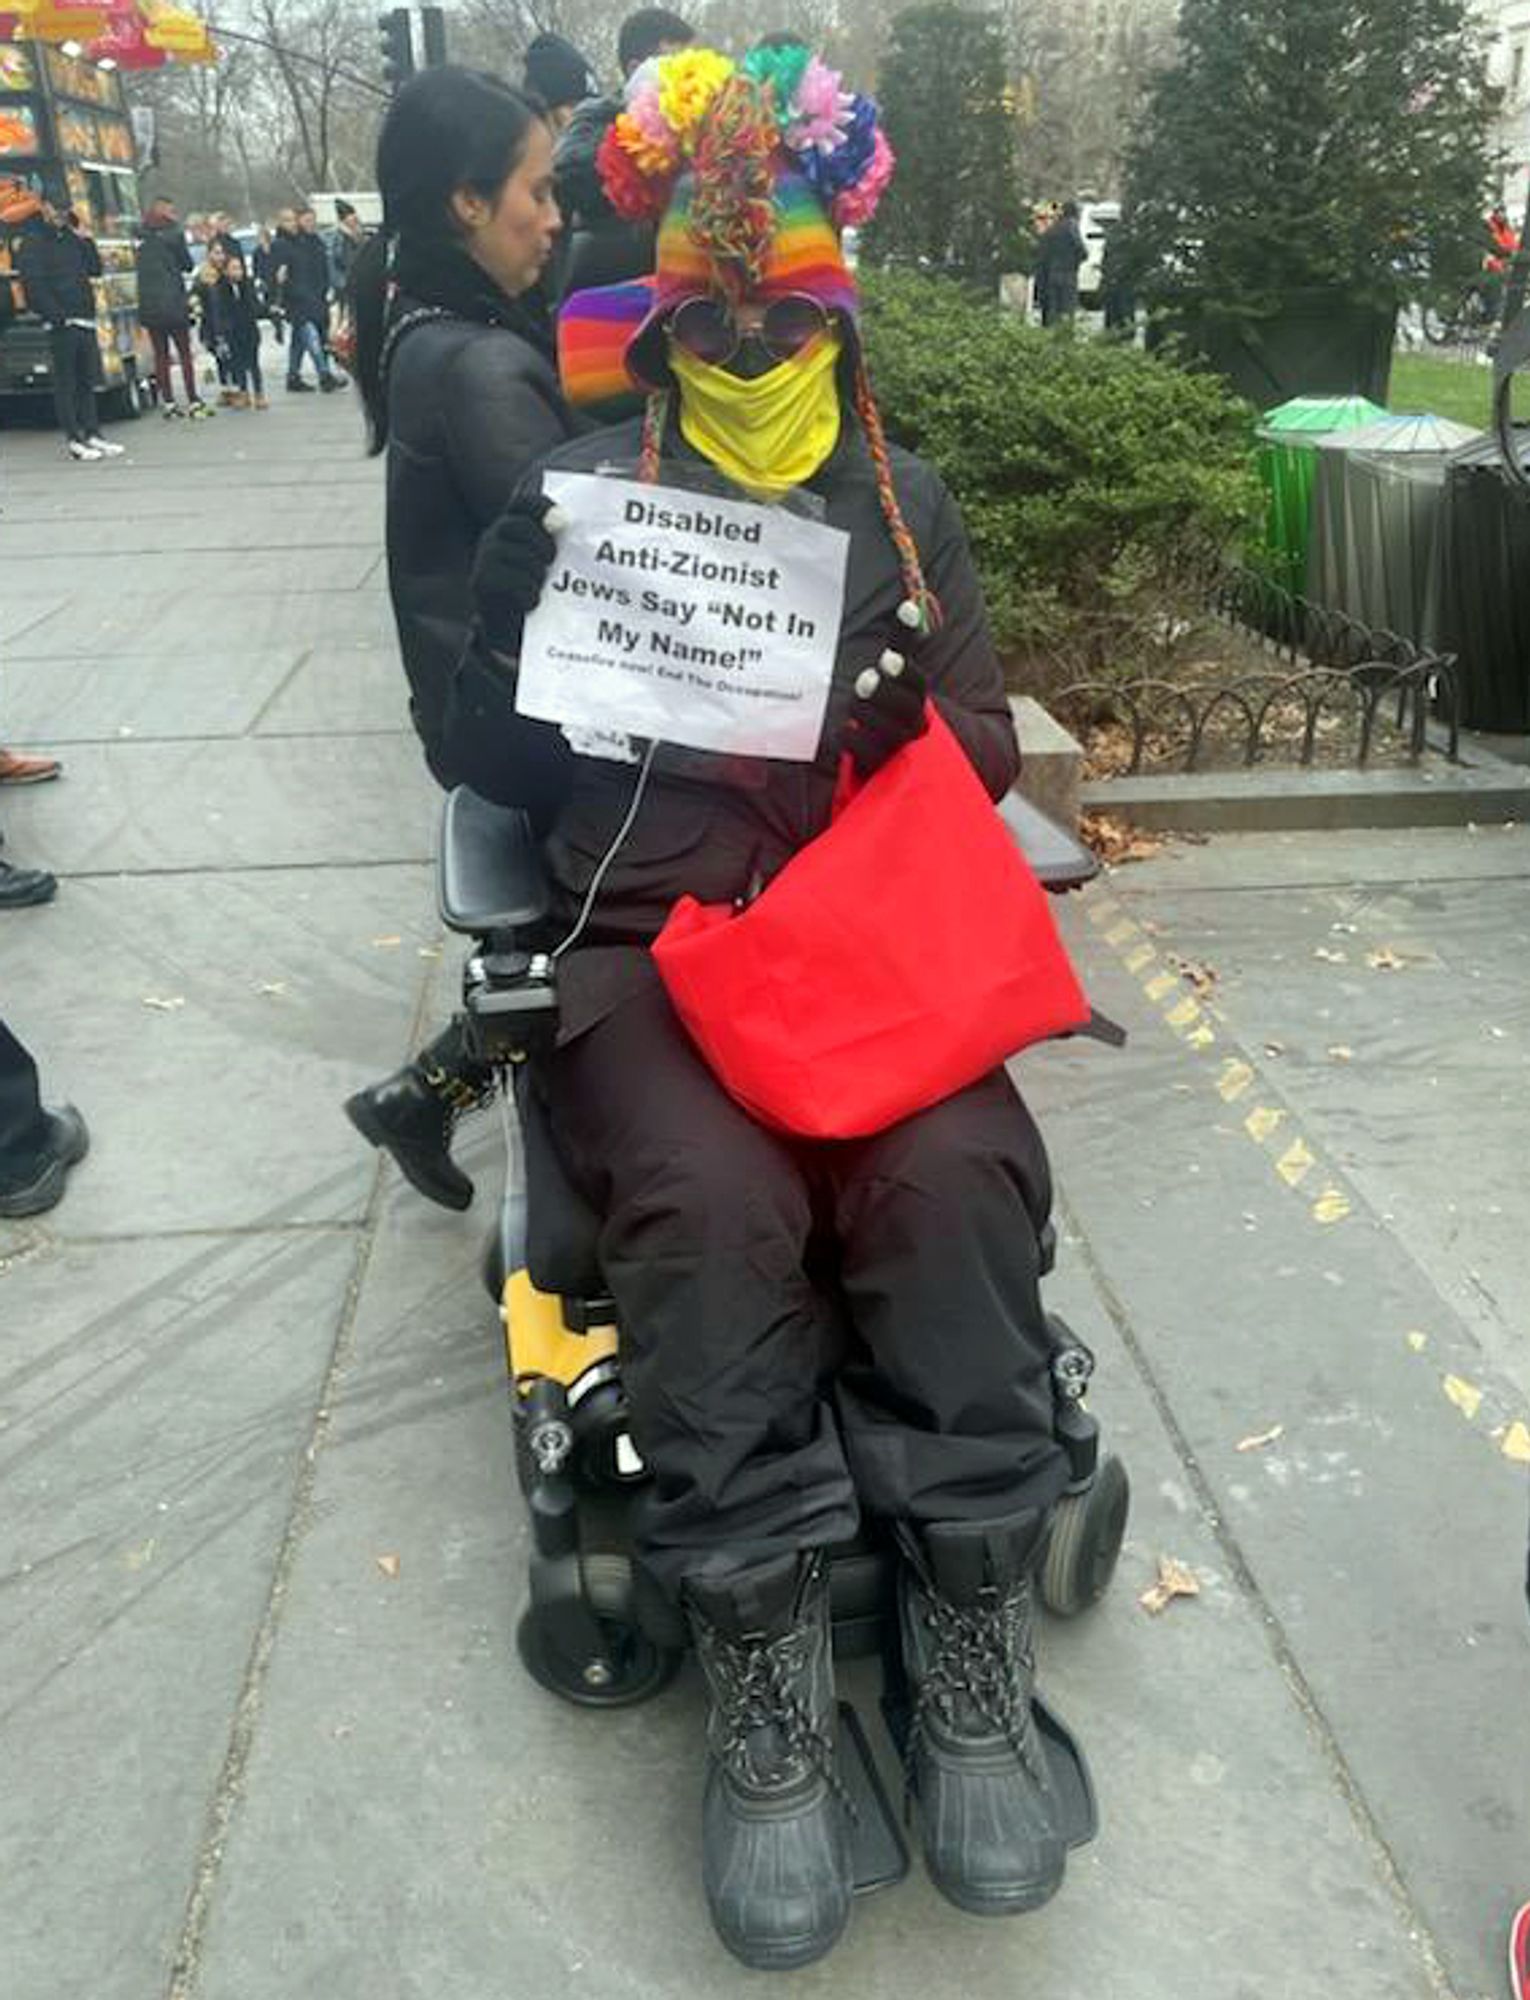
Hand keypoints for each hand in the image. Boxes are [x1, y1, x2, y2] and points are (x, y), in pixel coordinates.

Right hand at [470, 493, 568, 652]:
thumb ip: (561, 542)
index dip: (540, 506)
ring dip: (536, 571)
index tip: (562, 520)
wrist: (516, 631)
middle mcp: (494, 537)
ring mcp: (484, 558)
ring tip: (541, 586)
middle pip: (517, 525)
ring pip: (515, 553)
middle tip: (552, 560)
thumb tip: (570, 523)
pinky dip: (527, 591)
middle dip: (541, 543)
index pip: (522, 503)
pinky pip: (509, 579)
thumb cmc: (541, 592)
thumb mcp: (552, 564)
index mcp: (513, 527)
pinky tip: (532, 602)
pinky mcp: (480, 582)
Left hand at [841, 602, 929, 777]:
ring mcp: (899, 748)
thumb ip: (901, 643)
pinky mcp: (881, 768)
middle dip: (883, 692)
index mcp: (917, 698)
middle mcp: (914, 724)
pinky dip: (854, 738)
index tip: (886, 657)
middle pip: (904, 707)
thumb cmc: (888, 707)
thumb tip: (909, 605)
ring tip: (856, 703)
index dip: (903, 671)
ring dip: (866, 712)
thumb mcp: (894, 675)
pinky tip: (846, 729)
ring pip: (886, 729)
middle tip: (865, 680)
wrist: (892, 756)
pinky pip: (868, 752)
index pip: (918, 684)